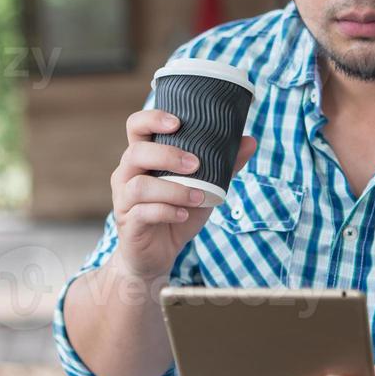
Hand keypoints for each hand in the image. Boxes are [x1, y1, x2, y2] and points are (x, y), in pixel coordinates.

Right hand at [111, 108, 256, 280]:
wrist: (156, 256)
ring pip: (140, 186)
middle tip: (195, 164)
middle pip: (136, 152)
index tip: (177, 122)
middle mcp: (127, 174)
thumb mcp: (203, 188)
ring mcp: (124, 199)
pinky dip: (168, 211)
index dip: (152, 119)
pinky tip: (184, 214)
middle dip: (167, 155)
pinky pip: (144, 213)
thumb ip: (223, 166)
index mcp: (142, 158)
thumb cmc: (176, 213)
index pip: (136, 126)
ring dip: (173, 189)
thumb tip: (250, 140)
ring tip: (199, 197)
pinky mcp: (129, 223)